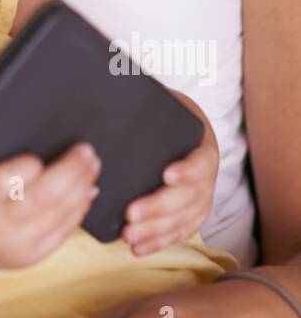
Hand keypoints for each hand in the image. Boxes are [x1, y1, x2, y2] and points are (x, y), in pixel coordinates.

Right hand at [0, 143, 100, 272]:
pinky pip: (63, 232)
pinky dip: (79, 209)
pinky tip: (88, 190)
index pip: (5, 182)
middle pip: (43, 198)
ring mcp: (17, 245)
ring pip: (59, 215)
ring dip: (81, 188)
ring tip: (93, 165)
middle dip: (70, 172)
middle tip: (86, 150)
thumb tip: (46, 142)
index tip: (41, 153)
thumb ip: (1, 159)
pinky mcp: (32, 256)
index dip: (26, 167)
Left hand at [121, 91, 218, 255]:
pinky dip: (159, 241)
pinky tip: (138, 247)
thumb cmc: (161, 111)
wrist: (175, 126)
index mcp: (202, 143)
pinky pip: (178, 232)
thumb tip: (110, 70)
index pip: (202, 160)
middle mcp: (207, 173)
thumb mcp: (159, 99)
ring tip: (129, 235)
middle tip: (131, 213)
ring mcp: (201, 196)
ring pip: (184, 219)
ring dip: (156, 230)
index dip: (188, 170)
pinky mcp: (190, 214)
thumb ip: (139, 92)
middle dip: (160, 207)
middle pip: (190, 197)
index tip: (167, 174)